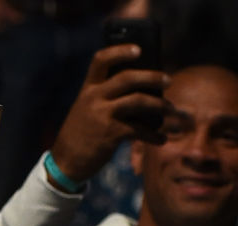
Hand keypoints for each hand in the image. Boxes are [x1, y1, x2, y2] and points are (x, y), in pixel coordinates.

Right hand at [49, 43, 169, 184]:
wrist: (65, 163)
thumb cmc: (80, 136)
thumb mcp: (84, 111)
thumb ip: (104, 99)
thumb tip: (141, 93)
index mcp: (87, 90)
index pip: (101, 60)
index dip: (120, 51)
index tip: (138, 49)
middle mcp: (94, 98)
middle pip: (128, 77)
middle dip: (152, 77)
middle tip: (168, 80)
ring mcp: (102, 115)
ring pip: (139, 101)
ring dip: (160, 105)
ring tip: (172, 110)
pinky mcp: (110, 134)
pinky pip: (139, 130)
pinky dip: (153, 135)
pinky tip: (161, 139)